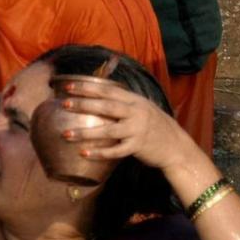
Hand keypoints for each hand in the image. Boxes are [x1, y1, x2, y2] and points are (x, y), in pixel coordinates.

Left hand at [56, 76, 196, 170]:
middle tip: (64, 104)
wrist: (175, 146)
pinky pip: (115, 151)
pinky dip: (99, 152)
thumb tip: (98, 98)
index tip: (68, 86)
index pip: (109, 90)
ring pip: (108, 130)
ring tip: (66, 134)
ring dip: (85, 132)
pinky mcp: (137, 147)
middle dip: (84, 104)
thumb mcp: (143, 109)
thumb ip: (125, 104)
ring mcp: (137, 130)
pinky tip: (84, 154)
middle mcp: (137, 112)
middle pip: (107, 106)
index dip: (88, 87)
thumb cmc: (155, 127)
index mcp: (136, 101)